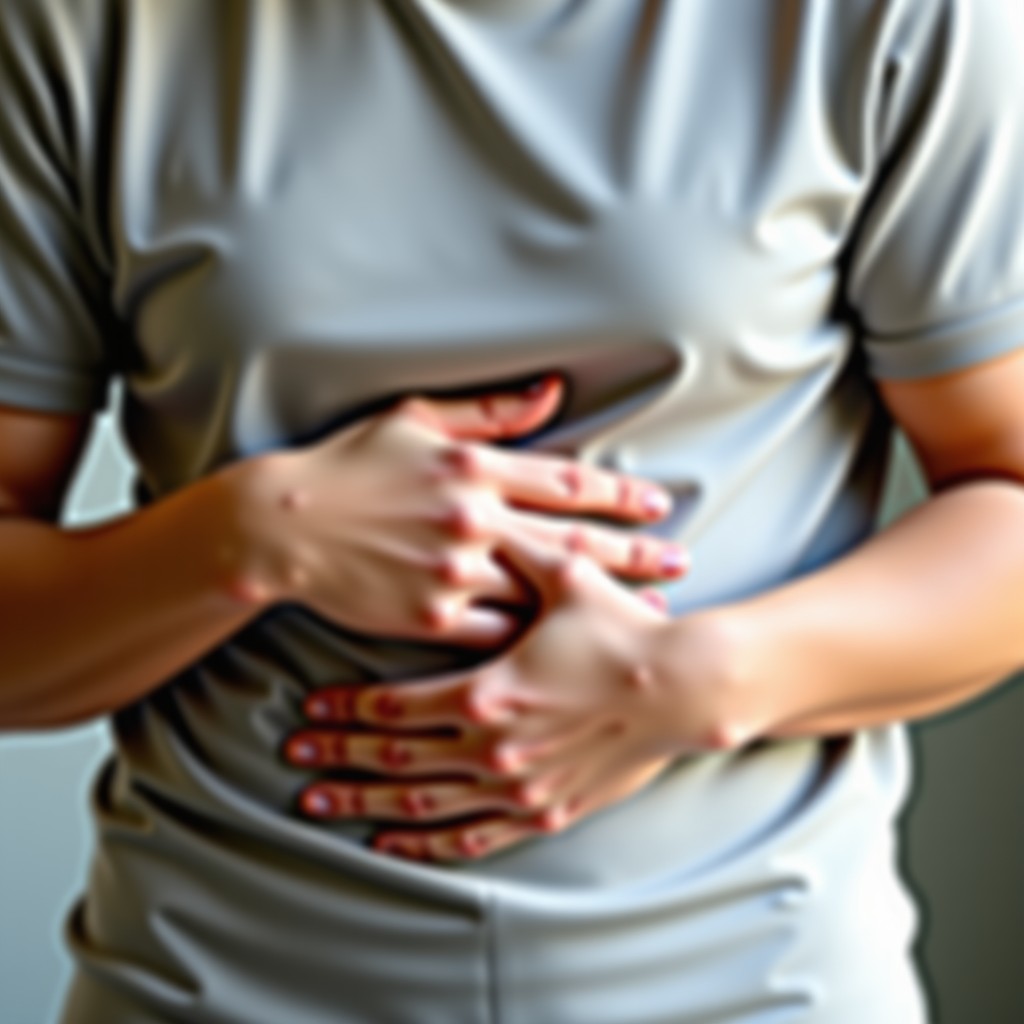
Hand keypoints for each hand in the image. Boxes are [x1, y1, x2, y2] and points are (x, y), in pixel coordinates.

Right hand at [223, 374, 688, 645]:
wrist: (285, 526)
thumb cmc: (350, 466)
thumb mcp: (417, 419)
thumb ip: (491, 412)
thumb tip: (553, 392)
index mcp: (475, 466)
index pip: (567, 480)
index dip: (620, 496)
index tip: (659, 506)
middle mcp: (474, 517)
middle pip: (574, 539)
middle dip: (635, 552)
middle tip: (682, 563)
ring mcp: (455, 569)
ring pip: (547, 590)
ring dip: (602, 601)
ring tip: (648, 610)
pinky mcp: (433, 615)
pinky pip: (499, 630)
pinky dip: (542, 637)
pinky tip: (575, 645)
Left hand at [283, 531, 732, 862]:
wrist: (683, 689)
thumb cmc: (623, 631)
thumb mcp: (568, 578)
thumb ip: (517, 547)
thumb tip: (484, 510)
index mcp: (488, 689)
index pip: (398, 702)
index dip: (348, 706)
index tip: (310, 706)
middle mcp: (491, 746)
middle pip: (396, 756)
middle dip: (338, 754)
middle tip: (293, 755)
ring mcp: (516, 786)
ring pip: (423, 804)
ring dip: (365, 804)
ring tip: (319, 805)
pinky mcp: (543, 812)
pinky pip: (474, 837)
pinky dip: (427, 841)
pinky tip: (393, 842)